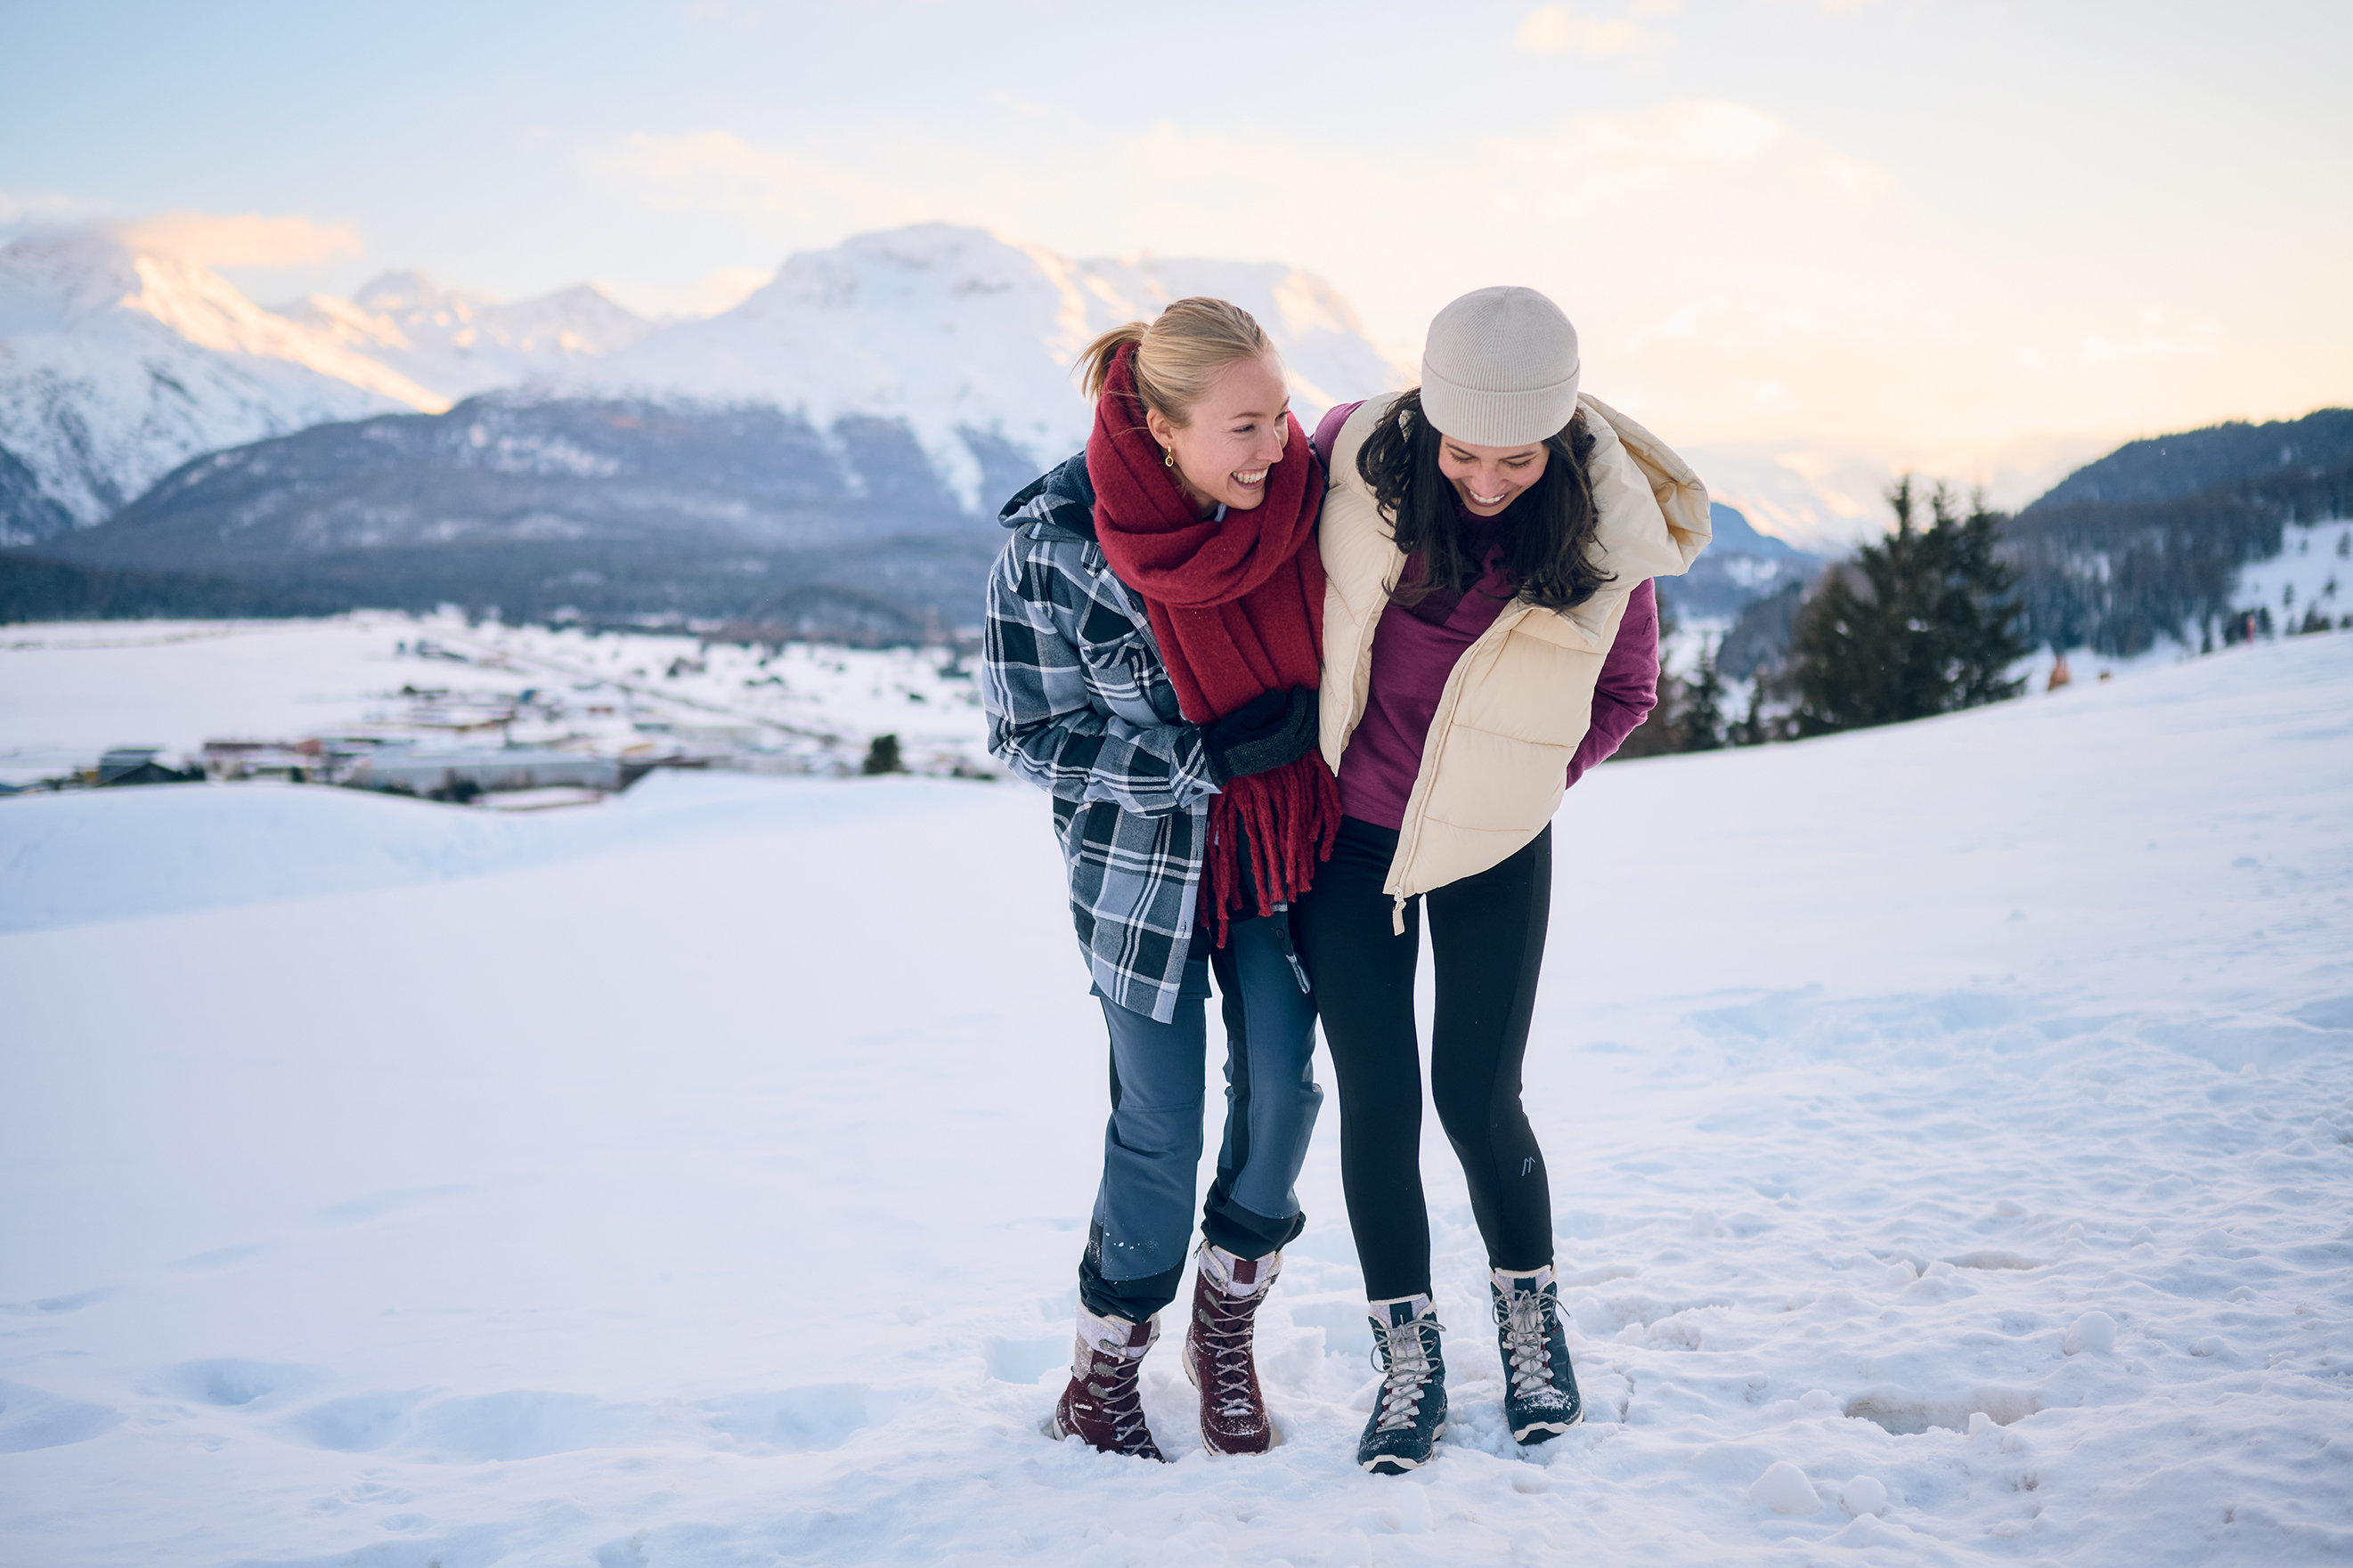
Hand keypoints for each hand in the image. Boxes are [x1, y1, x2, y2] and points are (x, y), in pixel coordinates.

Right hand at [1200, 686, 1319, 783]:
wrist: (1217, 761)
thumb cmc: (1225, 738)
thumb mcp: (1237, 720)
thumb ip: (1259, 708)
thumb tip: (1280, 694)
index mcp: (1274, 742)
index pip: (1295, 719)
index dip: (1300, 702)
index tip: (1298, 688)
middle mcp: (1284, 751)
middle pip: (1307, 726)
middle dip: (1311, 707)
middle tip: (1311, 689)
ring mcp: (1286, 757)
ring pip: (1310, 736)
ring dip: (1314, 718)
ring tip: (1312, 701)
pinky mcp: (1285, 759)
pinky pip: (1307, 744)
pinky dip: (1311, 730)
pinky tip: (1309, 720)